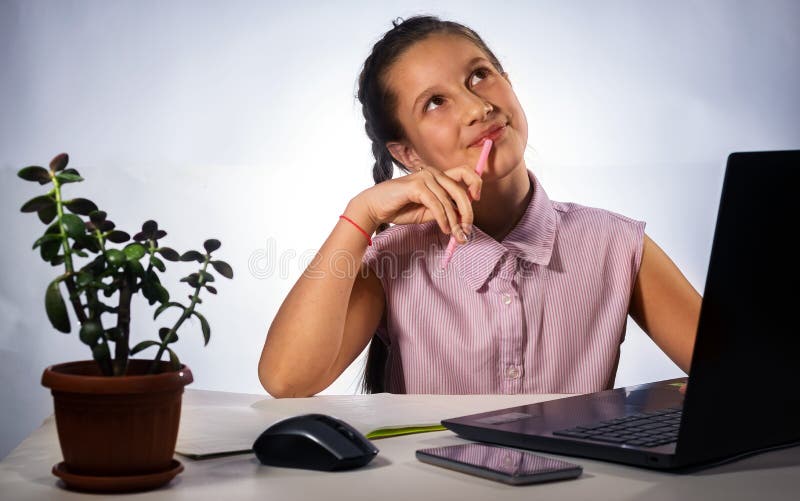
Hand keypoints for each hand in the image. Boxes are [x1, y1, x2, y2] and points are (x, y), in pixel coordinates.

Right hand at [355, 165, 482, 243]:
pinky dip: (443, 220)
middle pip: (461, 189)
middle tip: (468, 229)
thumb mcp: (429, 211)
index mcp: (437, 175)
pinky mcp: (417, 186)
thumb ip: (446, 210)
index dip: (475, 183)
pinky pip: (437, 205)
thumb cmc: (401, 208)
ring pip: (449, 201)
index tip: (476, 200)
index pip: (465, 172)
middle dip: (468, 211)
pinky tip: (444, 229)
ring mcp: (424, 177)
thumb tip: (465, 219)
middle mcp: (433, 172)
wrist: (375, 207)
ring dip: (454, 221)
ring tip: (456, 235)